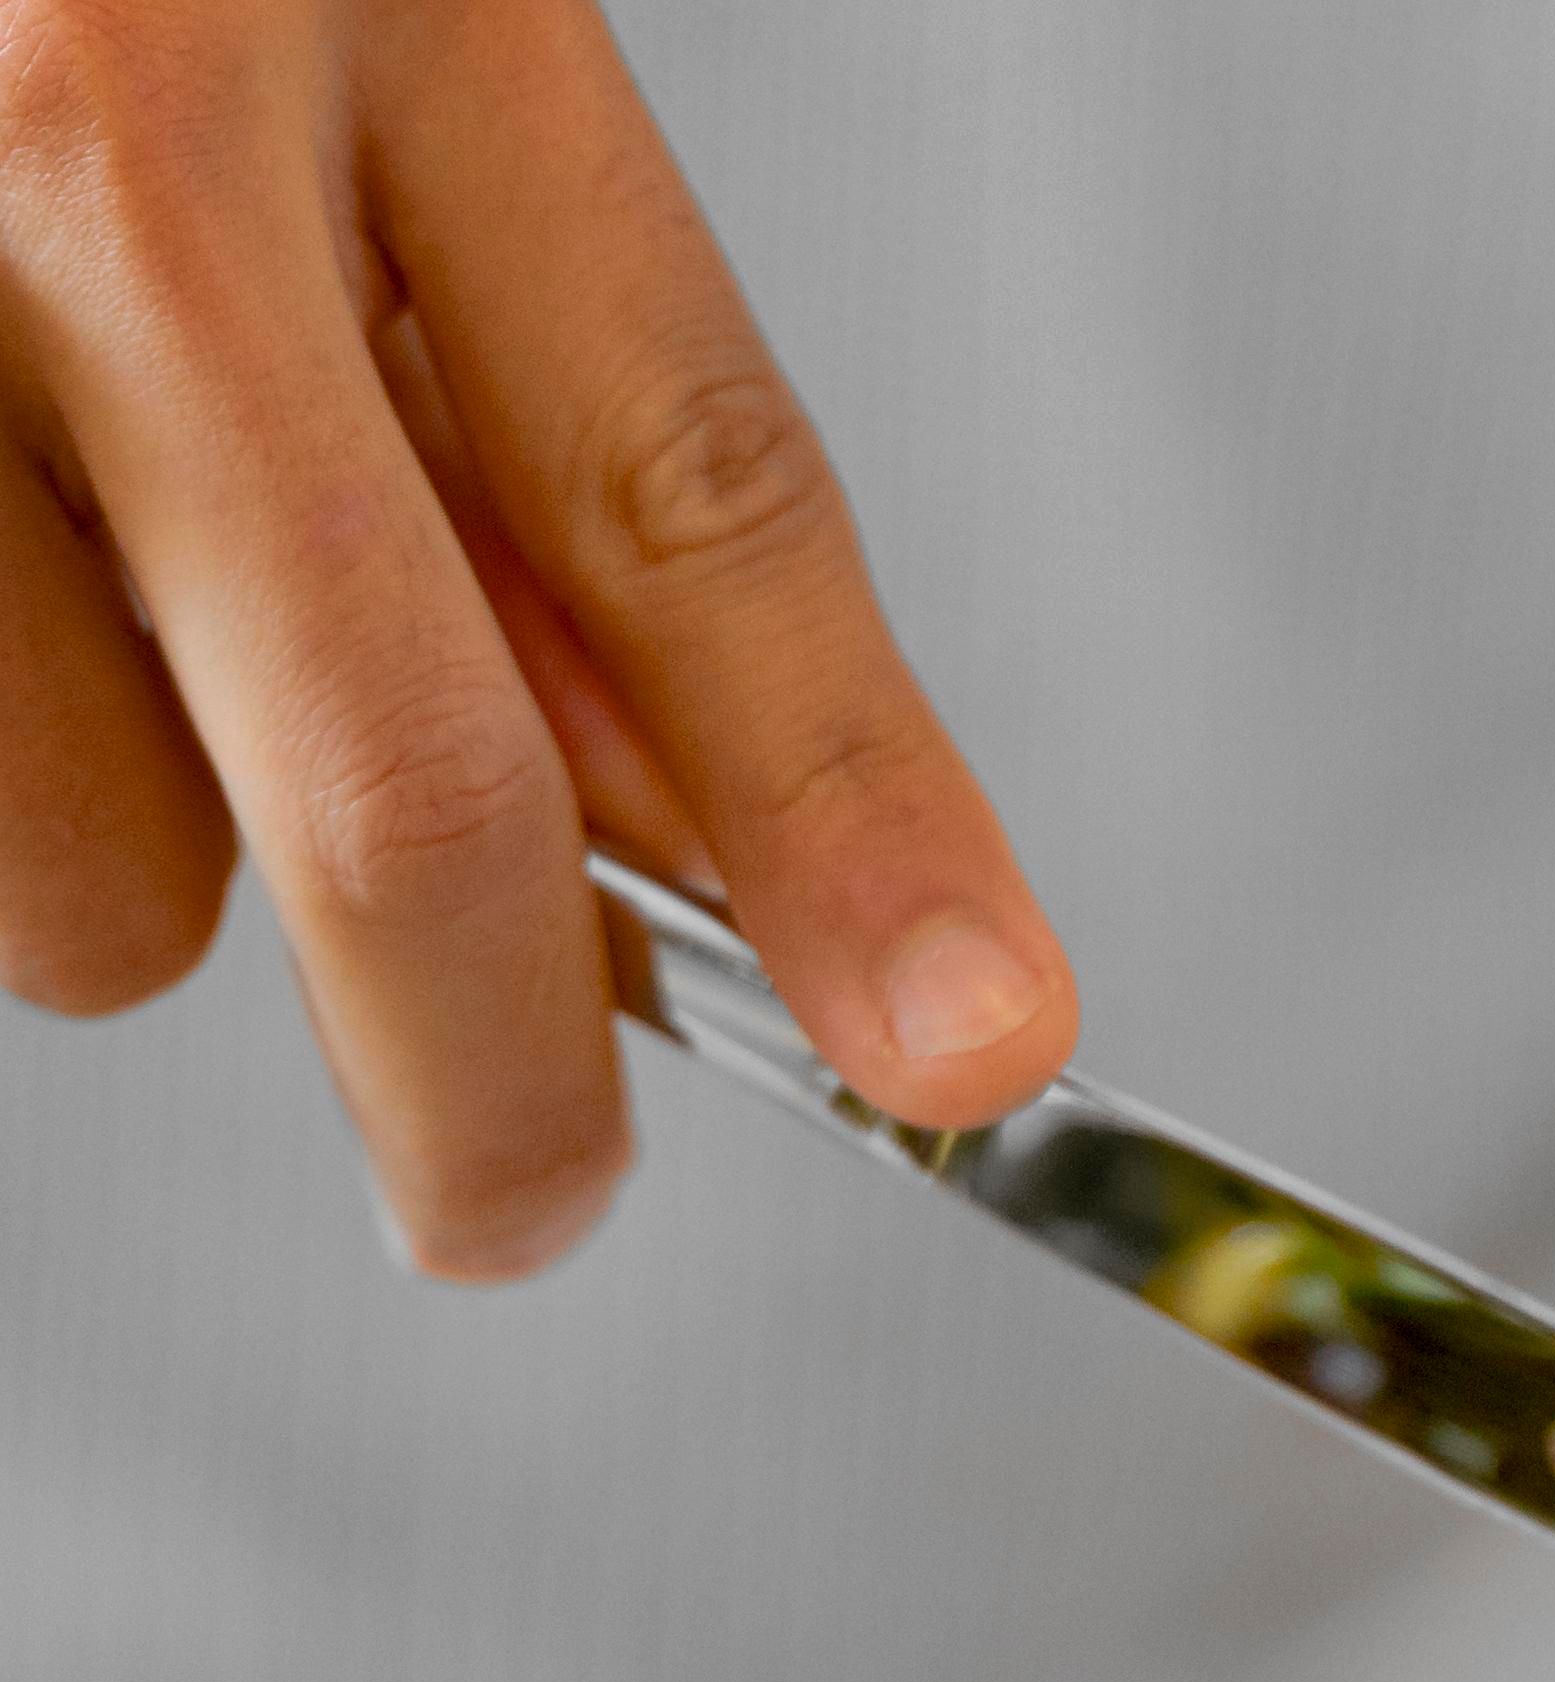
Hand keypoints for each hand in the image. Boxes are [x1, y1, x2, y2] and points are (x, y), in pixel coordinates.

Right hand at [0, 0, 1074, 1274]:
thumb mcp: (396, 52)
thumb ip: (542, 438)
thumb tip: (681, 854)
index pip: (692, 499)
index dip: (852, 821)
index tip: (966, 1041)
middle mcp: (79, 144)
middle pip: (397, 801)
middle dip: (499, 1090)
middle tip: (524, 1200)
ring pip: (86, 874)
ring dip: (143, 849)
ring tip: (103, 614)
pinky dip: (2, 771)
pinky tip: (3, 576)